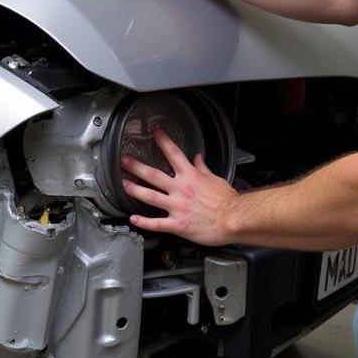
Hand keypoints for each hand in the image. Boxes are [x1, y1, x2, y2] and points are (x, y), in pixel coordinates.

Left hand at [120, 128, 238, 244]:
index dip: (163, 141)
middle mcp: (181, 189)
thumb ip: (203, 168)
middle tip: (124, 160)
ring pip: (150, 197)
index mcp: (191, 176)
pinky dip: (143, 222)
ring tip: (123, 184)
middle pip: (154, 175)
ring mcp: (178, 206)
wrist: (234, 219)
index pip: (174, 153)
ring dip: (134, 190)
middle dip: (136, 166)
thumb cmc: (228, 201)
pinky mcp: (178, 224)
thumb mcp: (216, 179)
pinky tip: (133, 219)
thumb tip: (198, 158)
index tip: (154, 133)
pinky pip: (156, 223)